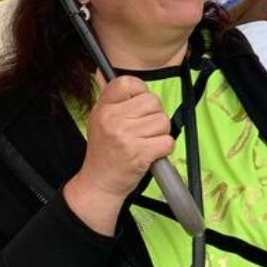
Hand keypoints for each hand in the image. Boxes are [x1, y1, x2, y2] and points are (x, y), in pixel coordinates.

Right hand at [66, 76, 173, 233]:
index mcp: (103, 108)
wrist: (99, 183)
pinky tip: (151, 153)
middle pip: (153, 102)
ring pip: (163, 121)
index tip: (140, 103)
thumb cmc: (105, 152)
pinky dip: (165, 148)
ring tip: (146, 142)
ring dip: (161, 133)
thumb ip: (118, 103)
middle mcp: (113, 120)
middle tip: (144, 130)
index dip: (141, 90)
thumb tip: (140, 87)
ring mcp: (126, 137)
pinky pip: (168, 141)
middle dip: (155, 115)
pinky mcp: (140, 153)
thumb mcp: (101, 121)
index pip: (129, 82)